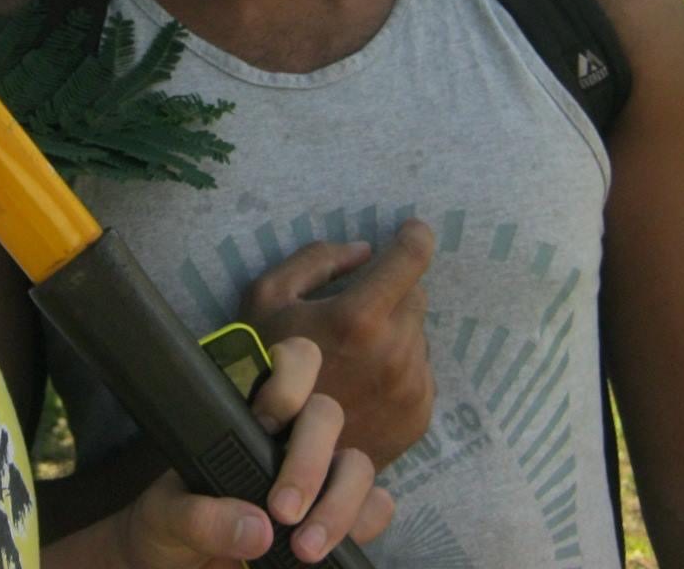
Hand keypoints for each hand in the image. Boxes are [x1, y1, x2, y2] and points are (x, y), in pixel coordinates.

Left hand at [110, 337, 391, 567]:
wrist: (178, 567)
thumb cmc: (169, 527)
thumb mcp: (167, 517)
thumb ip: (199, 517)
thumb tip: (256, 527)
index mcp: (248, 414)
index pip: (290, 362)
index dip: (289, 378)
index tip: (266, 421)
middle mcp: (291, 436)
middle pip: (327, 414)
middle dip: (309, 460)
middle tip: (282, 509)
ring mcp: (320, 474)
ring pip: (357, 464)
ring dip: (340, 503)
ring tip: (304, 548)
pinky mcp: (339, 515)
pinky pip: (375, 507)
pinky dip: (363, 524)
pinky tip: (331, 546)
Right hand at [238, 219, 435, 468]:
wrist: (272, 454)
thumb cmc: (262, 367)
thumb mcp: (268, 298)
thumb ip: (317, 260)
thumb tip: (365, 250)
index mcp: (360, 317)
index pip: (410, 259)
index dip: (414, 236)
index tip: (412, 229)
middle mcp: (396, 352)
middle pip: (415, 297)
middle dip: (392, 292)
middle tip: (358, 306)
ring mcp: (411, 388)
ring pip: (418, 334)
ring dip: (395, 330)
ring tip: (355, 351)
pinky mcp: (418, 417)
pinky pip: (421, 372)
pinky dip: (400, 366)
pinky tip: (364, 381)